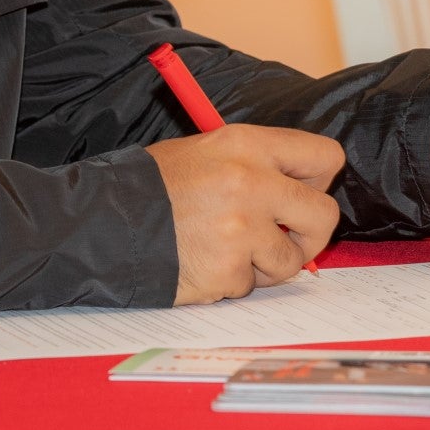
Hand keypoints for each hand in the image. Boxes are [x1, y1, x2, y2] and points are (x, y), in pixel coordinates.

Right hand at [145, 124, 344, 303]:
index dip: (319, 180)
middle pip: (323, 214)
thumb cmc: (152, 186)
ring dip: (267, 263)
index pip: (324, 156)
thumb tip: (300, 188)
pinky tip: (205, 262)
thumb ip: (254, 165)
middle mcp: (252, 182)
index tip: (304, 193)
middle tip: (285, 236)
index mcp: (246, 144)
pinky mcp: (230, 270)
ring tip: (229, 249)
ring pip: (292, 260)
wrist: (106, 222)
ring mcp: (243, 230)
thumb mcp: (203, 151)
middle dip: (308, 232)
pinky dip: (233, 280)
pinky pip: (254, 285)